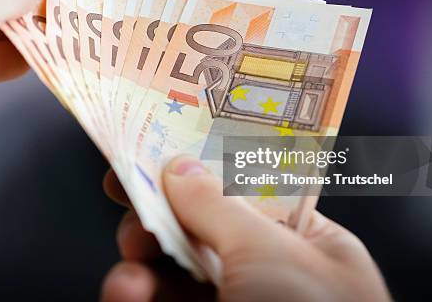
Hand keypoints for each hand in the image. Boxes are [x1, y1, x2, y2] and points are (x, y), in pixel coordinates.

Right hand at [102, 158, 390, 300]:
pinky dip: (134, 297)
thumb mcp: (269, 254)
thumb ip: (218, 206)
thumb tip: (180, 165)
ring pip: (171, 272)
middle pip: (200, 228)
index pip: (248, 191)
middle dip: (160, 213)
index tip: (155, 144)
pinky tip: (125, 294)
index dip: (203, 167)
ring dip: (141, 261)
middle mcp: (267, 276)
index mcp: (306, 244)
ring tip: (131, 264)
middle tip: (126, 194)